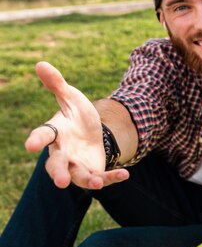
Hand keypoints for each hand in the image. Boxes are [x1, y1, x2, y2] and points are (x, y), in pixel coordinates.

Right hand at [24, 62, 128, 188]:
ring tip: (96, 183)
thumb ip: (57, 84)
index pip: (43, 136)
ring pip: (78, 176)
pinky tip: (125, 173)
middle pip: (56, 165)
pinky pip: (102, 177)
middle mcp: (62, 153)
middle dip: (58, 173)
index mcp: (55, 133)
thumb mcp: (71, 97)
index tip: (30, 145)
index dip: (36, 140)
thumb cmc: (76, 116)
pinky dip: (112, 177)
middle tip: (61, 182)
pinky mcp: (94, 171)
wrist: (94, 133)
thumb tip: (41, 63)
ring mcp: (77, 165)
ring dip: (87, 180)